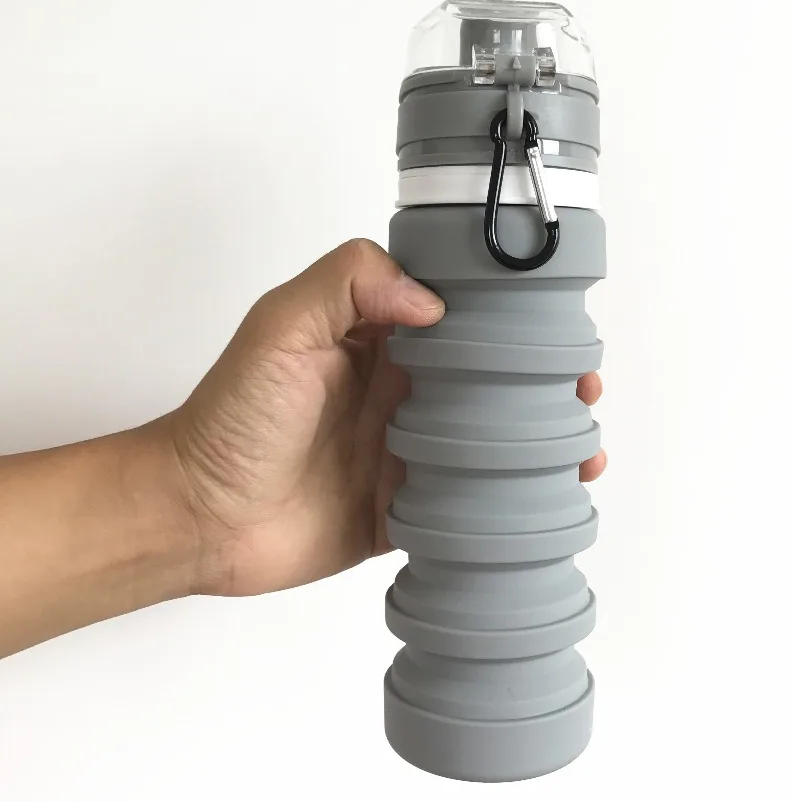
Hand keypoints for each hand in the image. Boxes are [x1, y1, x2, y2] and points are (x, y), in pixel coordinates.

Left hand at [165, 239, 605, 596]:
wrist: (203, 517)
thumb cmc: (232, 419)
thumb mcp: (280, 326)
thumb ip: (349, 284)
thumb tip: (435, 303)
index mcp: (381, 342)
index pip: (462, 316)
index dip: (512, 317)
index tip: (556, 323)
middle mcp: (403, 393)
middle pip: (491, 380)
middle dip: (543, 381)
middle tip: (582, 390)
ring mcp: (410, 453)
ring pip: (493, 441)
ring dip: (541, 441)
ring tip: (582, 451)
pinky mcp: (409, 508)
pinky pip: (472, 501)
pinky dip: (513, 499)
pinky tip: (548, 498)